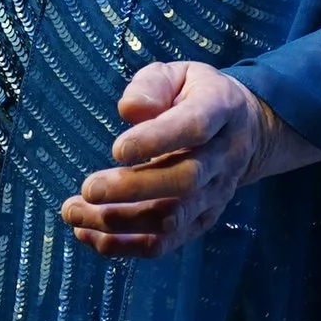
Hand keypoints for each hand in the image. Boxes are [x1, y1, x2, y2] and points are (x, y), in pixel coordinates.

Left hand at [61, 58, 316, 258]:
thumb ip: (152, 86)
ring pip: (172, 219)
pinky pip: (165, 243)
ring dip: (120, 222)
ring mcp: (216, 194)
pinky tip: (87, 233)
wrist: (245, 131)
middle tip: (88, 188)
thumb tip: (130, 110)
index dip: (157, 140)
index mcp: (220, 110)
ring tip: (74, 213)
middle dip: (133, 189)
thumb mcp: (177, 74)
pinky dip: (124, 246)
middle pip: (185, 181)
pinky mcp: (201, 221)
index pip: (195, 127)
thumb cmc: (195, 96)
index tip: (117, 149)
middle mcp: (224, 157)